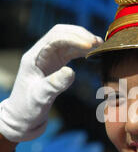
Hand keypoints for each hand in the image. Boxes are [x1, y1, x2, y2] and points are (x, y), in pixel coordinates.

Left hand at [0, 25, 102, 141]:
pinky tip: (93, 52)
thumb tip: (71, 71)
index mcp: (34, 57)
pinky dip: (82, 49)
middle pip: (61, 33)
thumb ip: (55, 84)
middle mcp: (41, 53)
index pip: (55, 38)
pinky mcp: (55, 64)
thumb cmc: (28, 109)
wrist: (23, 118)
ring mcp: (48, 58)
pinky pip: (70, 50)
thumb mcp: (40, 98)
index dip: (73, 38)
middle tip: (98, 42)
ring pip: (67, 40)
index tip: (90, 46)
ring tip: (100, 45)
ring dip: (83, 40)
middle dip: (80, 35)